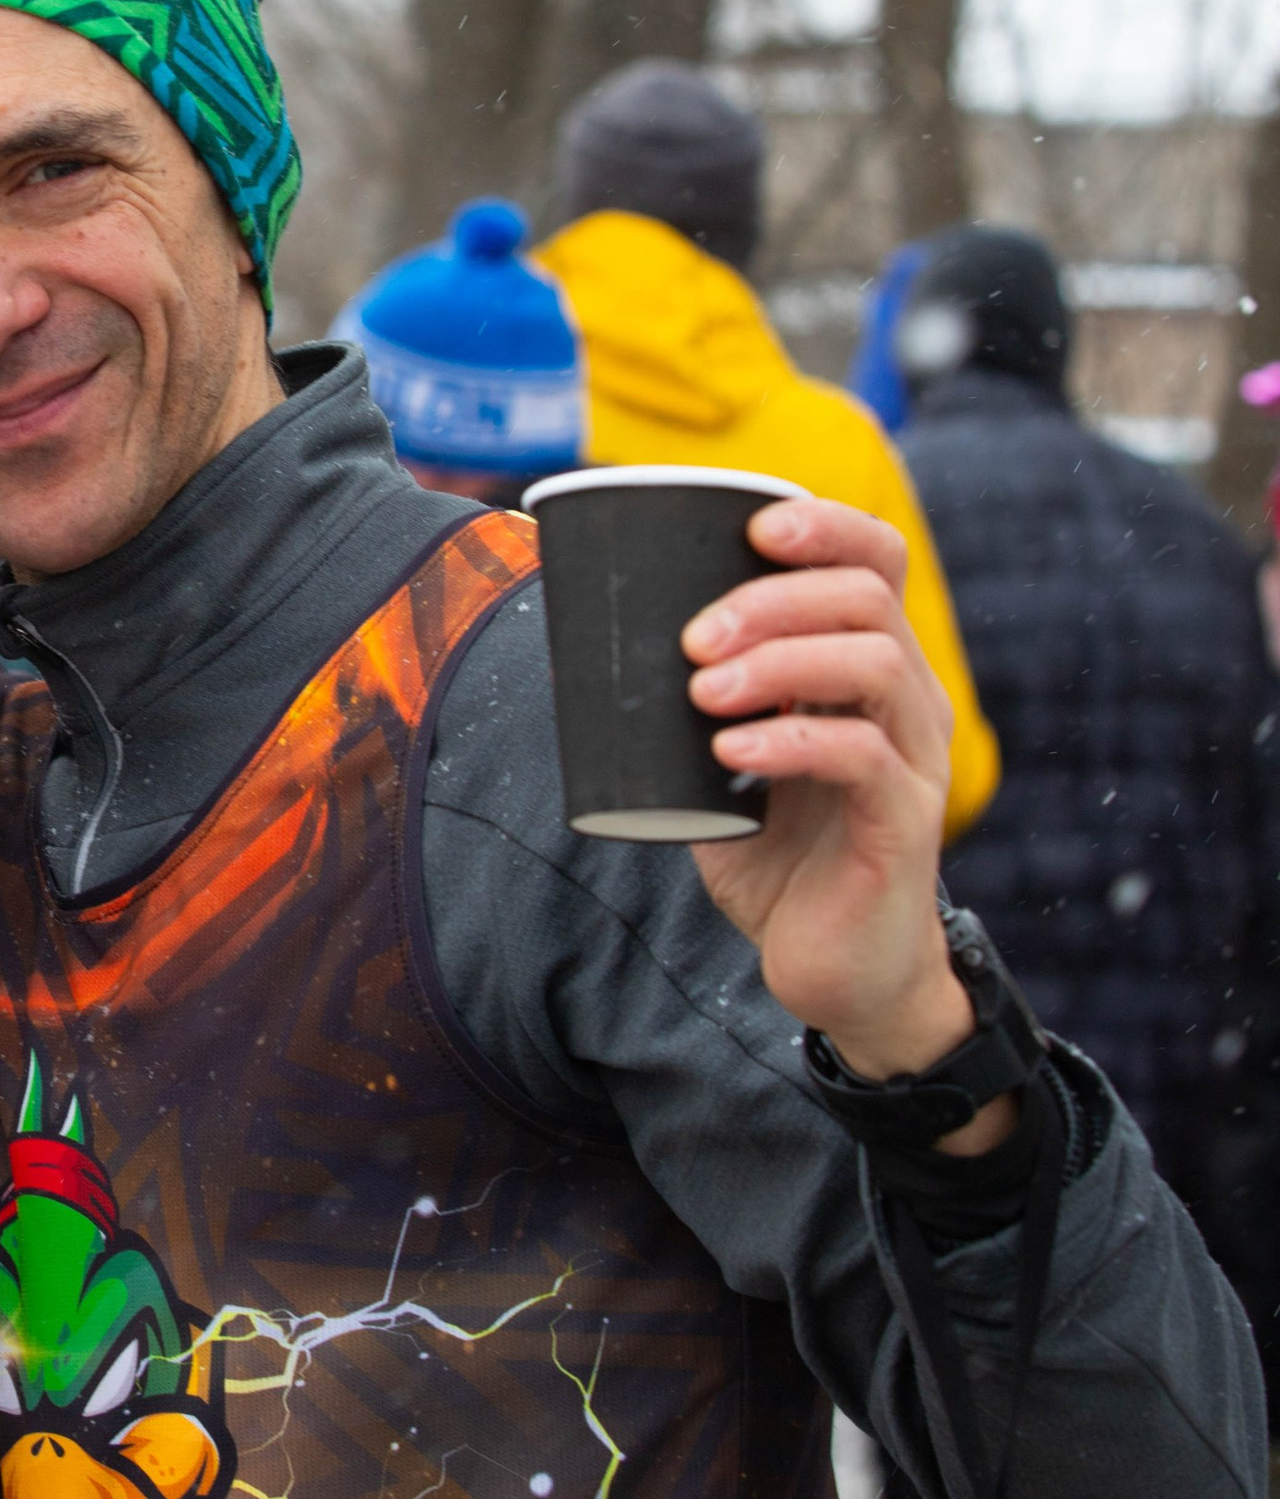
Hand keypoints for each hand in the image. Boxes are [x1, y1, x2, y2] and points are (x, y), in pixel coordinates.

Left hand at [681, 499, 996, 1129]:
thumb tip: (586, 646)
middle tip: (691, 640)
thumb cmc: (778, 859)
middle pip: (867, 598)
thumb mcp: (722, 767)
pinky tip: (730, 752)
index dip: (826, 525)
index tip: (754, 529)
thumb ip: (685, 709)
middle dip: (771, 599)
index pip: (875, 560)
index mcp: (867, 670)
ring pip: (875, 665)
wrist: (838, 972)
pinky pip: (863, 758)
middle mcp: (905, 702)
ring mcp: (912, 761)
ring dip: (779, 661)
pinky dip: (791, 741)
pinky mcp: (905, 824)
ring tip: (703, 692)